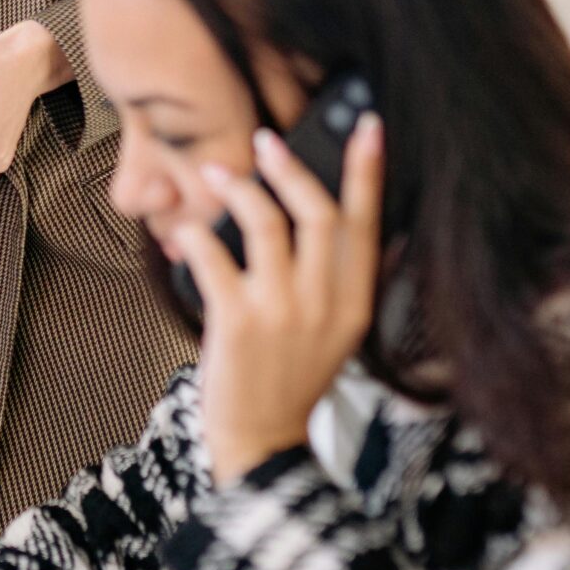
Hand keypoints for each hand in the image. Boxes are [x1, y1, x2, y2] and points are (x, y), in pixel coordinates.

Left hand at [169, 114, 383, 485]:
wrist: (260, 442)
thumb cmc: (292, 381)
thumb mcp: (341, 336)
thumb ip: (358, 283)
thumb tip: (385, 233)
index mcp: (354, 304)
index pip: (366, 225)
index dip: (367, 172)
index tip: (367, 127)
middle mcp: (324, 304)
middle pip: (318, 213)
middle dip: (292, 167)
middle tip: (266, 140)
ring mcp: (280, 312)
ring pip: (265, 224)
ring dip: (237, 189)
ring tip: (214, 175)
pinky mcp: (236, 321)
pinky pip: (214, 257)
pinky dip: (195, 235)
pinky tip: (184, 231)